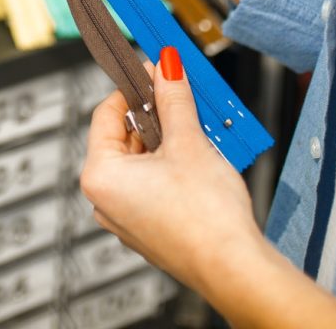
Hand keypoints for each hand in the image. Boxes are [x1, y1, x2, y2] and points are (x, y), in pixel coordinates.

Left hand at [79, 47, 261, 296]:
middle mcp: (105, 200)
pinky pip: (149, 184)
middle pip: (122, 136)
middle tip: (175, 94)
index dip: (132, 88)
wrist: (235, 268)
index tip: (152, 72)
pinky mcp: (148, 229)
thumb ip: (173, 99)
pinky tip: (192, 156)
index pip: (106, 114)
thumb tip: (165, 67)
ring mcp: (126, 218)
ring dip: (163, 139)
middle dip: (151, 114)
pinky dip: (167, 165)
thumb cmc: (207, 217)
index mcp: (100, 175)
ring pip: (138, 161)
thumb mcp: (188, 141)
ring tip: (190, 125)